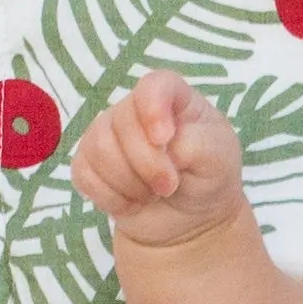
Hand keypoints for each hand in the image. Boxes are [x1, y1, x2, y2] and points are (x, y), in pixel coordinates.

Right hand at [71, 70, 247, 247]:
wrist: (192, 218)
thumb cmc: (208, 177)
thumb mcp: (218, 159)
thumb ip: (193, 144)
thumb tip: (160, 145)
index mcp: (174, 99)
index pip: (154, 85)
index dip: (153, 109)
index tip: (164, 139)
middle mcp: (136, 110)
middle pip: (122, 123)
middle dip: (147, 164)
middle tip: (169, 186)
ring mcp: (109, 134)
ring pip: (99, 148)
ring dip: (129, 182)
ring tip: (152, 194)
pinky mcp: (90, 163)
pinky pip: (84, 174)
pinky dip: (111, 197)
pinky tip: (132, 203)